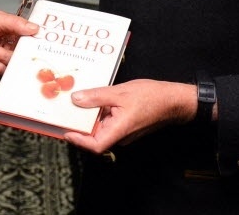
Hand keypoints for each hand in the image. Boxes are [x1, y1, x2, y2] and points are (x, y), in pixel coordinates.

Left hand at [0, 7, 38, 74]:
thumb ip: (16, 24)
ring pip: (13, 64)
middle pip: (22, 55)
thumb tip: (36, 28)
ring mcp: (0, 56)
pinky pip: (2, 71)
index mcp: (12, 31)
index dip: (33, 44)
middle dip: (15, 53)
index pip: (29, 40)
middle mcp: (8, 44)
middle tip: (7, 49)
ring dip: (3, 58)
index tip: (36, 47)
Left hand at [63, 79, 196, 153]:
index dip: (78, 141)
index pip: (95, 145)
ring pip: (101, 128)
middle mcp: (120, 135)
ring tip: (76, 102)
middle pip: (94, 136)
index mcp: (119, 130)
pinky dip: (98, 113)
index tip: (65, 131)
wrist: (173, 101)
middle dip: (79, 125)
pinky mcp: (126, 125)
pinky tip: (93, 100)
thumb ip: (96, 97)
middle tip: (65, 112)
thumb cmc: (151, 97)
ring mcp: (124, 131)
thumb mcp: (120, 92)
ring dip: (89, 118)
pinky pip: (108, 122)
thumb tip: (76, 99)